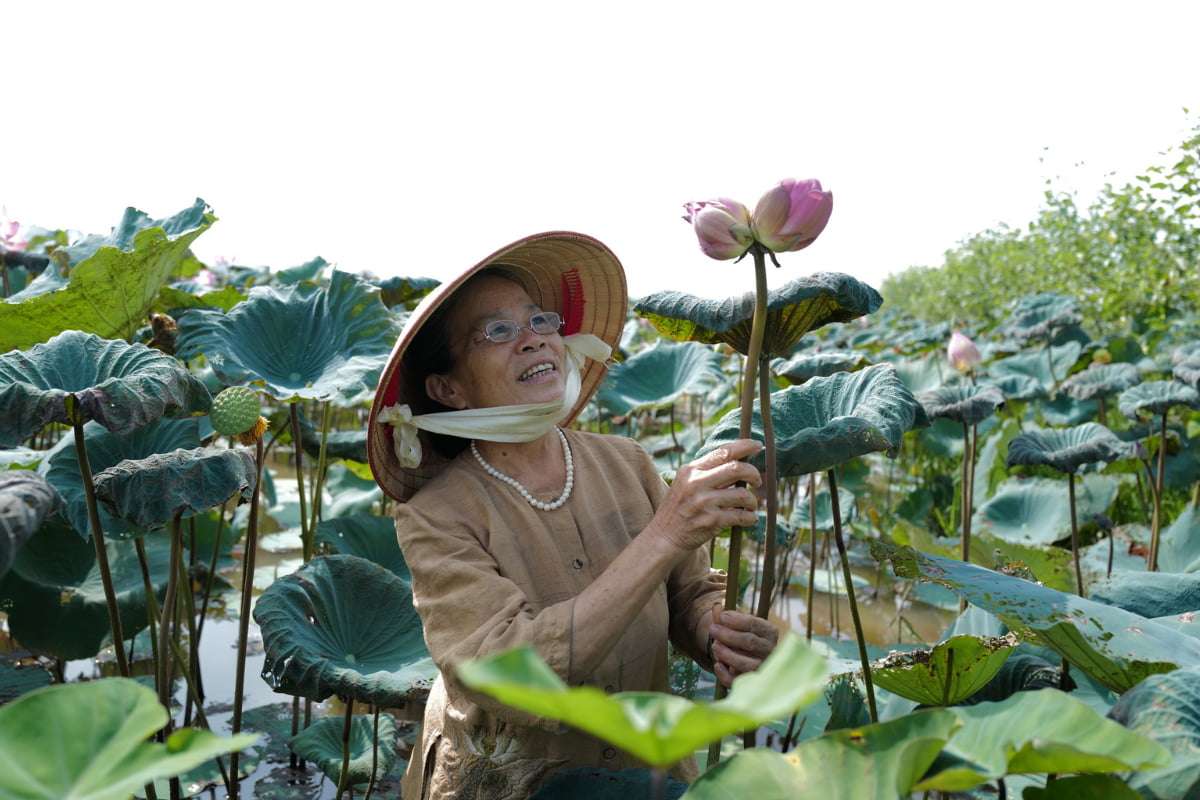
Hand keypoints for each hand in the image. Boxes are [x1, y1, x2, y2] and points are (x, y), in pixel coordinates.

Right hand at [648, 439, 763, 552]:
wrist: (664, 537)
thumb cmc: (679, 509)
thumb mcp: (685, 483)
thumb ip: (706, 471)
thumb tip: (738, 460)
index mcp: (691, 470)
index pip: (723, 452)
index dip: (744, 446)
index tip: (758, 445)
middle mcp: (697, 483)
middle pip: (737, 469)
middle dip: (754, 474)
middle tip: (758, 481)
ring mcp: (704, 502)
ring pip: (743, 495)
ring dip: (753, 501)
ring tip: (750, 506)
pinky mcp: (711, 521)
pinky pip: (741, 516)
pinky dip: (750, 518)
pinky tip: (748, 519)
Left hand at [708, 604, 779, 687]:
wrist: (748, 657)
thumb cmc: (742, 636)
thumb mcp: (737, 624)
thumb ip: (725, 616)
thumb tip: (716, 607)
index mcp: (770, 632)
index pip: (754, 624)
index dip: (736, 620)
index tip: (721, 616)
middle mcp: (771, 650)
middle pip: (749, 642)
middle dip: (728, 635)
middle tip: (712, 629)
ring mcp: (763, 667)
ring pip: (746, 664)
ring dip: (727, 654)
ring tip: (715, 646)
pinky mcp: (753, 682)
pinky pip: (739, 680)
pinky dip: (725, 674)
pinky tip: (717, 664)